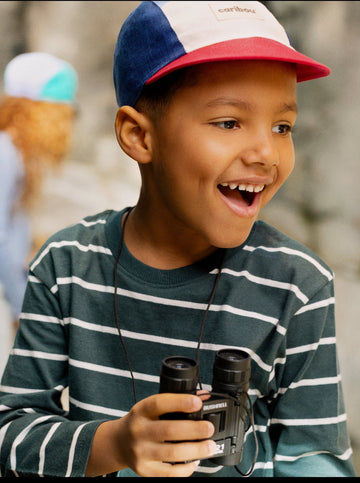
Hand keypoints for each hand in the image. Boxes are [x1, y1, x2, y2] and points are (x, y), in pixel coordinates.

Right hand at [86, 393, 215, 476]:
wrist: (118, 443)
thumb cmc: (141, 422)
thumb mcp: (151, 408)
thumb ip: (175, 403)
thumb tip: (203, 397)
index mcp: (141, 411)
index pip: (159, 403)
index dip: (180, 402)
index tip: (198, 402)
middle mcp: (138, 430)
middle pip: (168, 430)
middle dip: (193, 429)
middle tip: (209, 428)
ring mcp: (140, 452)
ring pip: (171, 453)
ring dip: (195, 450)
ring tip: (210, 446)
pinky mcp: (145, 470)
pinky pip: (169, 473)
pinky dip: (186, 469)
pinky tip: (196, 461)